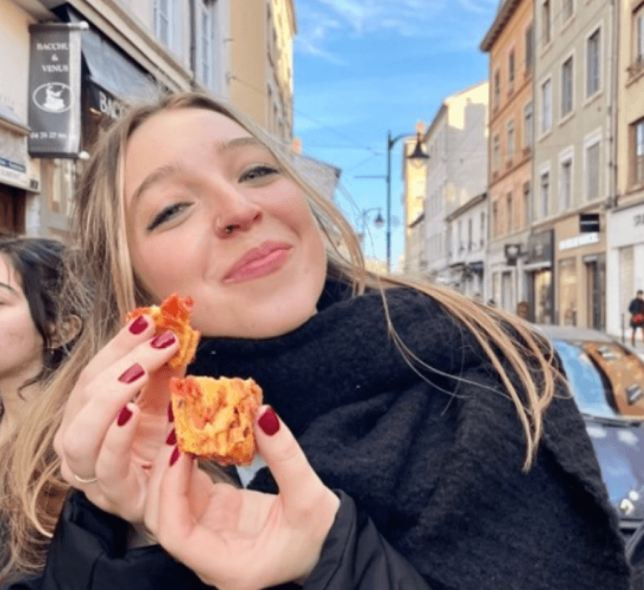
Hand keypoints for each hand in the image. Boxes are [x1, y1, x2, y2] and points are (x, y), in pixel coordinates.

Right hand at [54, 315, 183, 522]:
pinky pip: (107, 467)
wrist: (182, 493)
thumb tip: (173, 329)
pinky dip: (118, 438)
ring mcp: (90, 473)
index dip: (118, 345)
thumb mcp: (163, 403)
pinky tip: (134, 414)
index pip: (93, 372)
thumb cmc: (164, 446)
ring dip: (112, 397)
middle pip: (86, 395)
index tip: (148, 319)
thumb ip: (162, 372)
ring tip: (142, 372)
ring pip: (82, 433)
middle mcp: (77, 442)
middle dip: (124, 362)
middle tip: (161, 341)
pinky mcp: (114, 496)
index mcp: (85, 415)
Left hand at [145, 406, 340, 589]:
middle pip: (163, 518)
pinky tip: (194, 437)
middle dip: (164, 473)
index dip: (170, 491)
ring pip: (171, 503)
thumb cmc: (321, 532)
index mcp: (229, 566)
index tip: (180, 451)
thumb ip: (284, 456)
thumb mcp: (308, 495)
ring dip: (172, 466)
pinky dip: (187, 464)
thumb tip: (263, 414)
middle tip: (177, 431)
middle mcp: (211, 556)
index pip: (176, 535)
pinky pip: (190, 490)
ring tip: (183, 427)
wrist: (329, 542)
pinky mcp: (216, 515)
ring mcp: (211, 535)